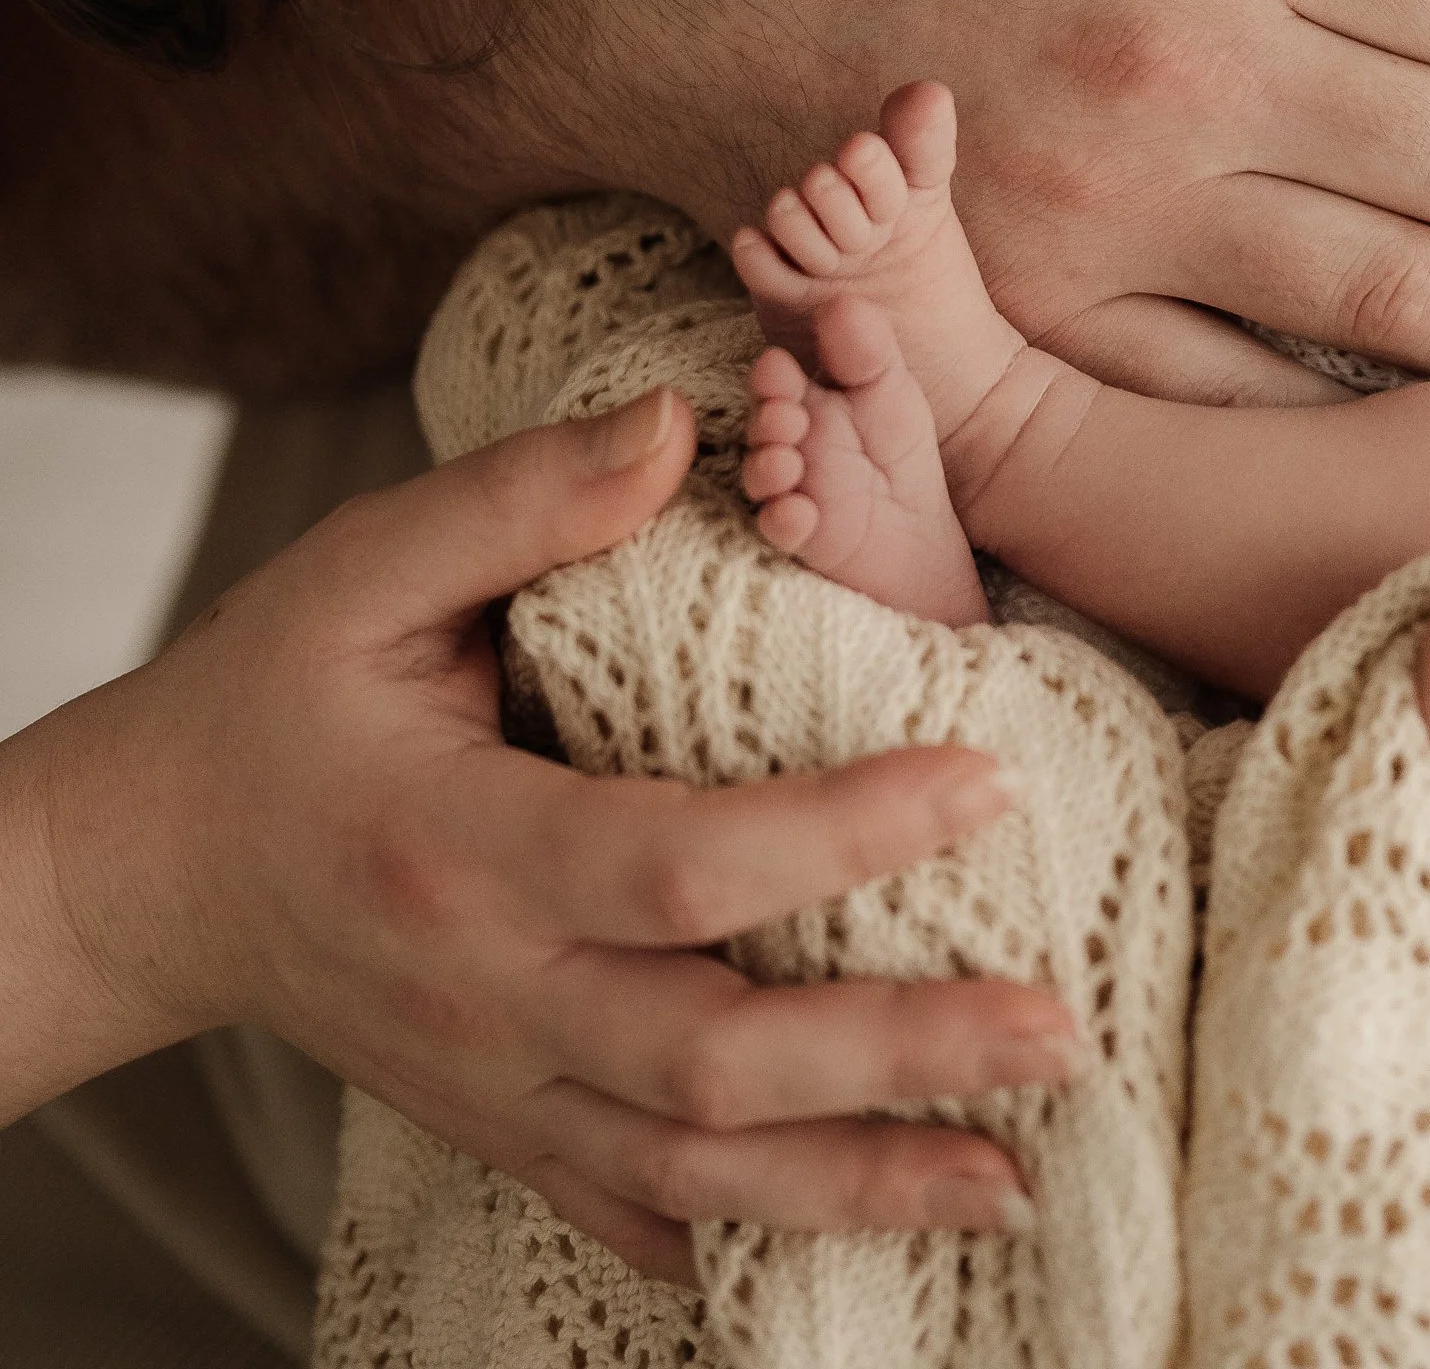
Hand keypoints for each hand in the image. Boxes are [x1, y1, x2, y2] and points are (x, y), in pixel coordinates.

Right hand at [10, 389, 1074, 1283]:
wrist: (146, 869)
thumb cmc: (270, 696)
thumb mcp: (364, 564)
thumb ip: (524, 495)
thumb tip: (686, 421)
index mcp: (460, 844)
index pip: (678, 861)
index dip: (840, 833)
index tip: (981, 780)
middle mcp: (487, 993)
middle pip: (710, 1057)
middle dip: (895, 1052)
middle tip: (1055, 1024)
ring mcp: (492, 1083)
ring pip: (691, 1167)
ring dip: (860, 1179)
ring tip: (1012, 1171)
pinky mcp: (495, 1126)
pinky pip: (629, 1209)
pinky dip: (747, 1234)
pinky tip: (865, 1236)